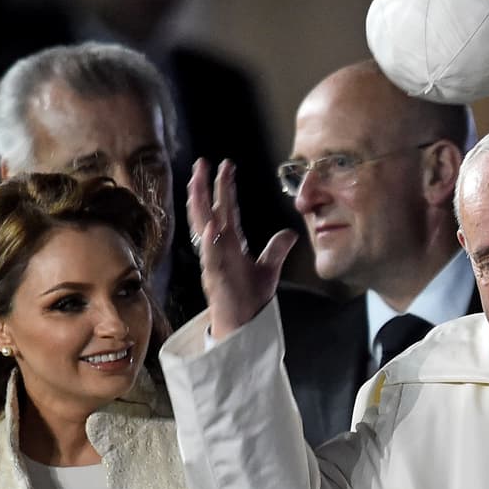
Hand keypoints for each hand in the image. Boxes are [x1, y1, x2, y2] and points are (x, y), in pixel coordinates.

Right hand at [188, 158, 298, 338]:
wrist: (245, 325)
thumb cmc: (250, 299)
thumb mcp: (268, 269)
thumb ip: (276, 249)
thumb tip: (291, 233)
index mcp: (230, 244)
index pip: (226, 209)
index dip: (225, 187)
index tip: (226, 165)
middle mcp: (219, 248)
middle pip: (208, 212)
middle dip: (204, 187)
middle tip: (202, 163)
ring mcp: (215, 261)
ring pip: (202, 229)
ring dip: (199, 207)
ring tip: (197, 184)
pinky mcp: (216, 279)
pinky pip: (211, 257)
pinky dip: (210, 242)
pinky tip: (210, 226)